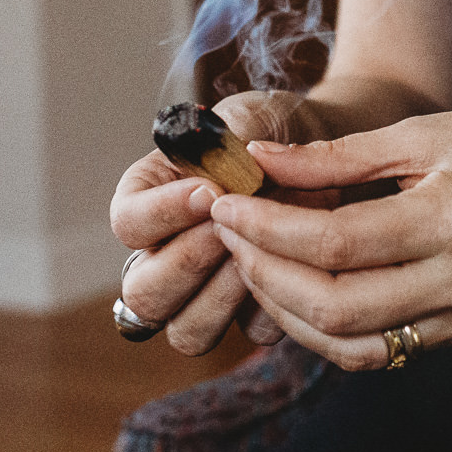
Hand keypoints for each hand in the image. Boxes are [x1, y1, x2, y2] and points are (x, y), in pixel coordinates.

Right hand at [111, 90, 334, 353]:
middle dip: (187, 262)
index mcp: (148, 202)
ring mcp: (203, 296)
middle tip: (231, 229)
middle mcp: (164, 257)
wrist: (324, 159)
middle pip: (142, 294)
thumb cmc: (272, 136)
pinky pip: (252, 332)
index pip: (127, 223)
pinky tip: (297, 265)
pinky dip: (273, 304)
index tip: (209, 192)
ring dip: (224, 294)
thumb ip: (227, 140)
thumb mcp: (246, 118)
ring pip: (186, 331)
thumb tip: (224, 171)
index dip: (162, 213)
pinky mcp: (252, 317)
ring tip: (264, 248)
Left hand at [208, 107, 451, 370]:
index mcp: (450, 219)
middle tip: (232, 234)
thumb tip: (258, 161)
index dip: (267, 229)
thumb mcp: (420, 134)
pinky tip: (302, 288)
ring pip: (351, 344)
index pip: (335, 243)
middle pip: (335, 307)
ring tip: (257, 263)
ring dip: (289, 311)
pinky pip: (380, 348)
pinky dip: (329, 326)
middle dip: (266, 273)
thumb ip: (336, 157)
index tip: (225, 204)